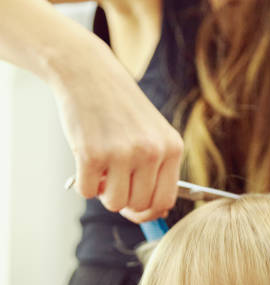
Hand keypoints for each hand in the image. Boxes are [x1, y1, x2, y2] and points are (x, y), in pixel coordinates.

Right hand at [52, 32, 182, 222]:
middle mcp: (151, 151)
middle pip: (139, 205)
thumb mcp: (152, 133)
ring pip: (114, 203)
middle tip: (113, 181)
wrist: (87, 72)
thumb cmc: (119, 107)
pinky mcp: (92, 154)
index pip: (165, 201)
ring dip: (103, 193)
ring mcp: (122, 153)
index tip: (135, 208)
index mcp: (171, 148)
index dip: (148, 212)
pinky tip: (85, 162)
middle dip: (123, 200)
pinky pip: (87, 192)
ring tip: (101, 170)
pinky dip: (83, 184)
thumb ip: (158, 170)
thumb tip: (158, 212)